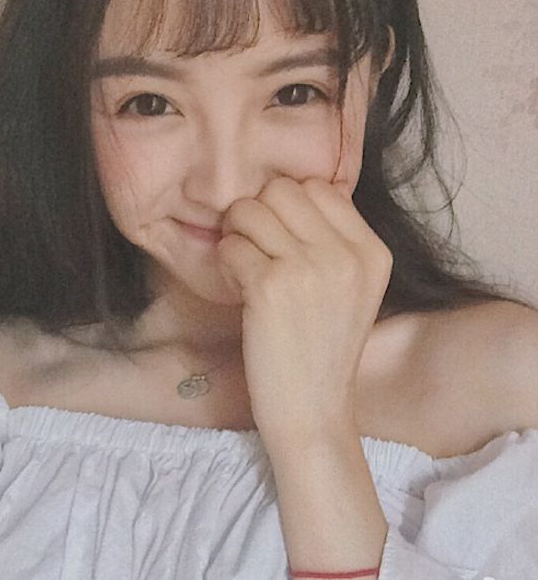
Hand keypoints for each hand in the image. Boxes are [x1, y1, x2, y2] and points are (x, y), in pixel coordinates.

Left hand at [217, 176, 392, 447]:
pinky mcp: (270, 286)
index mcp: (371, 252)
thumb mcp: (352, 290)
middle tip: (255, 248)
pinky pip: (231, 245)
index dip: (288, 207)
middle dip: (258, 213)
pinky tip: (239, 288)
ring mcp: (308, 268)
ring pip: (249, 210)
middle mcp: (345, 254)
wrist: (314, 410)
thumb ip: (332, 242)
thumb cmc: (324, 349)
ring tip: (246, 268)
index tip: (280, 237)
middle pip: (281, 189)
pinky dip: (226, 263)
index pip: (318, 187)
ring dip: (237, 236)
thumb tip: (282, 197)